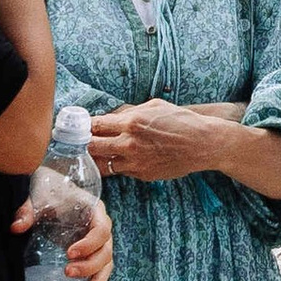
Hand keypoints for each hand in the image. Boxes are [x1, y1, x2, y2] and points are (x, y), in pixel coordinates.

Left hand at [12, 193, 112, 280]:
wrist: (54, 191)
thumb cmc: (50, 192)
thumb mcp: (40, 198)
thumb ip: (28, 211)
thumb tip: (16, 228)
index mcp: (95, 211)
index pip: (102, 229)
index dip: (89, 244)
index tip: (69, 252)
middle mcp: (101, 227)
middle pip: (106, 250)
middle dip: (90, 265)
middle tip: (68, 271)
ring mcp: (98, 242)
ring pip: (106, 263)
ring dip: (96, 279)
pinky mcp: (91, 253)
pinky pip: (100, 270)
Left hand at [88, 100, 237, 184]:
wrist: (202, 143)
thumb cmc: (181, 120)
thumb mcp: (154, 106)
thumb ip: (130, 112)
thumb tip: (112, 117)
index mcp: (131, 122)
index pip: (95, 125)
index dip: (84, 126)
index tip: (78, 127)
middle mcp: (129, 143)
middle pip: (92, 147)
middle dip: (83, 144)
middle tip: (78, 143)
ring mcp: (135, 162)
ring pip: (102, 165)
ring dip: (95, 159)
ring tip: (91, 155)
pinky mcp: (142, 174)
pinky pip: (121, 171)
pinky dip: (116, 166)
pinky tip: (116, 160)